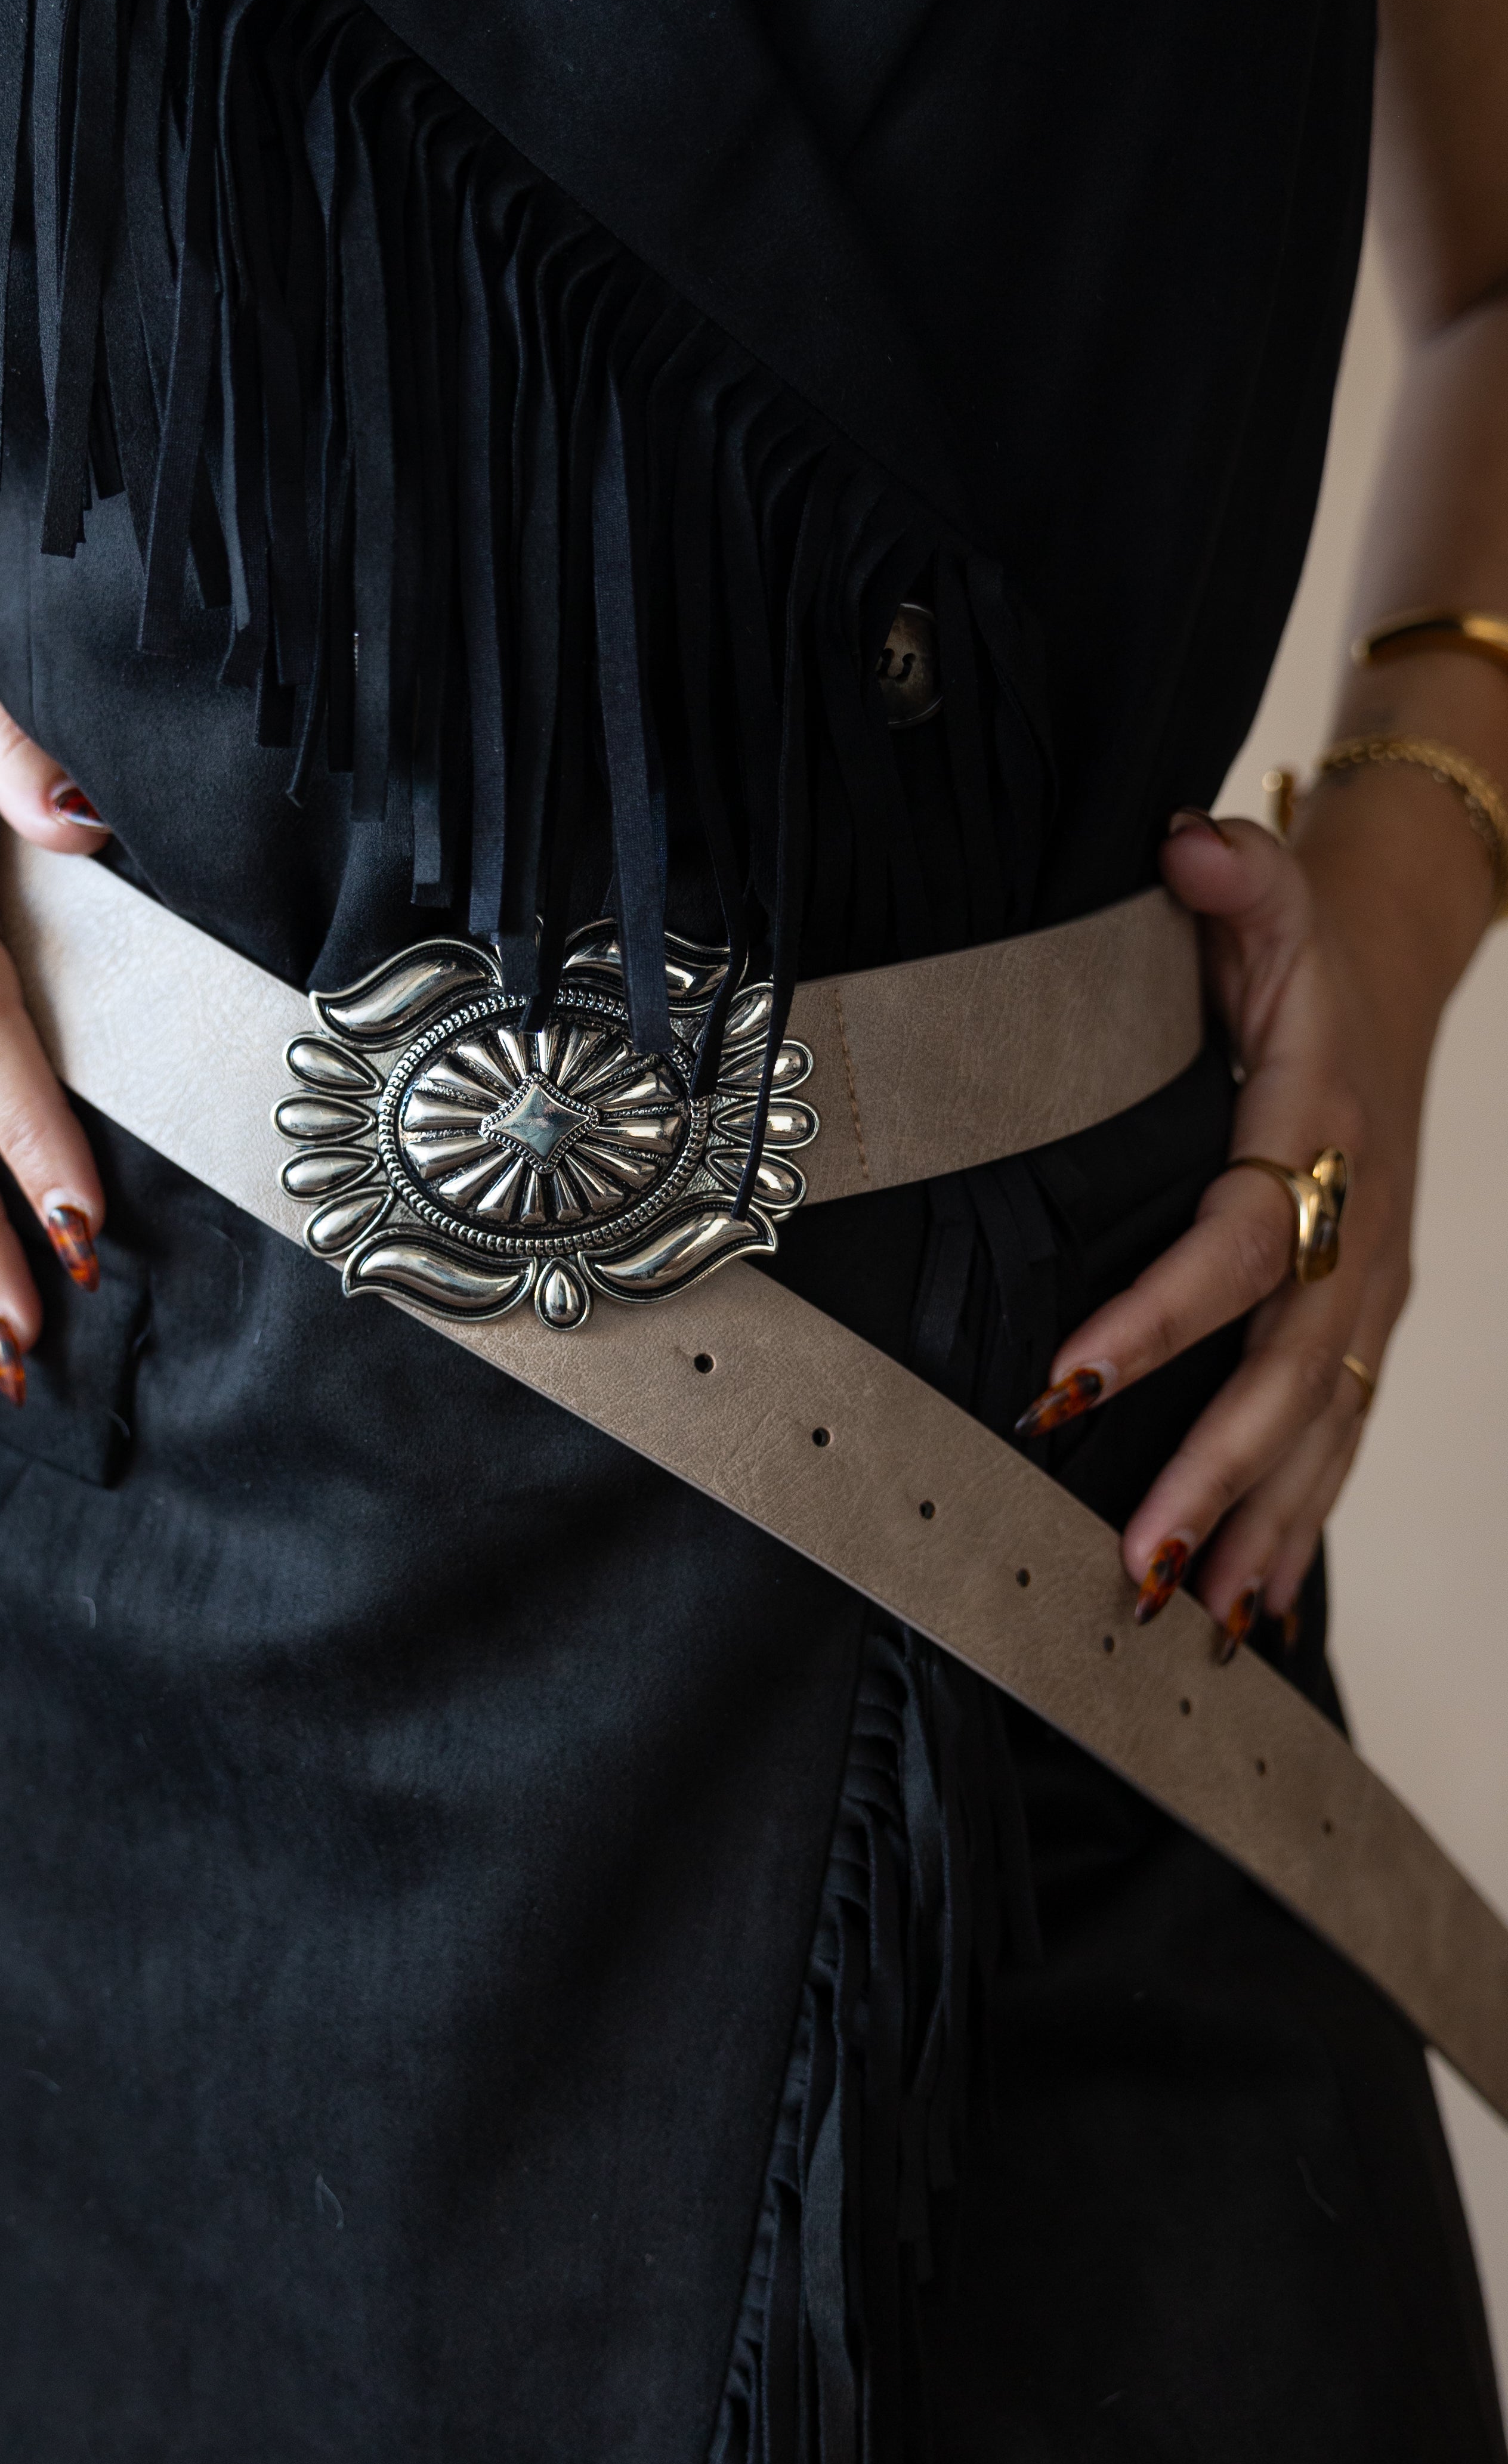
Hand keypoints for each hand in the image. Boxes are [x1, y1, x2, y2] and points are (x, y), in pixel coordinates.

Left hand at [1017, 811, 1428, 1647]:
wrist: (1396, 960)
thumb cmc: (1301, 948)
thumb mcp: (1273, 892)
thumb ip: (1236, 874)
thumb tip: (1188, 843)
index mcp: (1318, 1139)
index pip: (1237, 1248)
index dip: (1159, 1320)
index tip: (1067, 1385)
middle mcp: (1359, 1231)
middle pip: (1288, 1375)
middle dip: (1214, 1475)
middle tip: (1134, 1562)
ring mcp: (1371, 1288)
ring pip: (1323, 1431)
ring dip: (1260, 1528)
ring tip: (1192, 1620)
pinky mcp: (1365, 1321)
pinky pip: (1336, 1439)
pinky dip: (1296, 1525)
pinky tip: (1248, 1611)